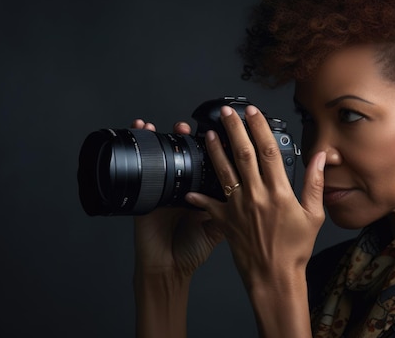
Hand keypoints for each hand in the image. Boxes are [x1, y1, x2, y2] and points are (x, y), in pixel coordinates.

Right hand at [131, 119, 223, 277]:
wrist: (166, 268)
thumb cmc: (190, 251)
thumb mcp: (217, 230)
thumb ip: (232, 213)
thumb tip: (251, 197)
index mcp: (203, 196)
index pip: (211, 166)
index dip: (219, 150)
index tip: (228, 135)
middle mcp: (185, 189)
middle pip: (191, 156)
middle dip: (199, 138)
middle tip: (207, 126)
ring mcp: (166, 189)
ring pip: (169, 156)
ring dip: (173, 137)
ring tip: (179, 126)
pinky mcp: (148, 194)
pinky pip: (144, 166)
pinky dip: (144, 147)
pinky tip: (145, 130)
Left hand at [184, 105, 326, 285]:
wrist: (274, 276)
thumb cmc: (295, 249)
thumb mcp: (313, 216)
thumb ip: (315, 183)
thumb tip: (321, 157)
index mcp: (279, 192)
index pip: (268, 151)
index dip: (259, 128)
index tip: (253, 112)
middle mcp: (256, 196)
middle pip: (243, 154)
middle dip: (234, 130)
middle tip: (226, 112)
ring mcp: (238, 207)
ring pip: (224, 172)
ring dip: (216, 150)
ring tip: (210, 133)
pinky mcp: (225, 221)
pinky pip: (209, 205)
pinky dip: (198, 197)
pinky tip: (189, 189)